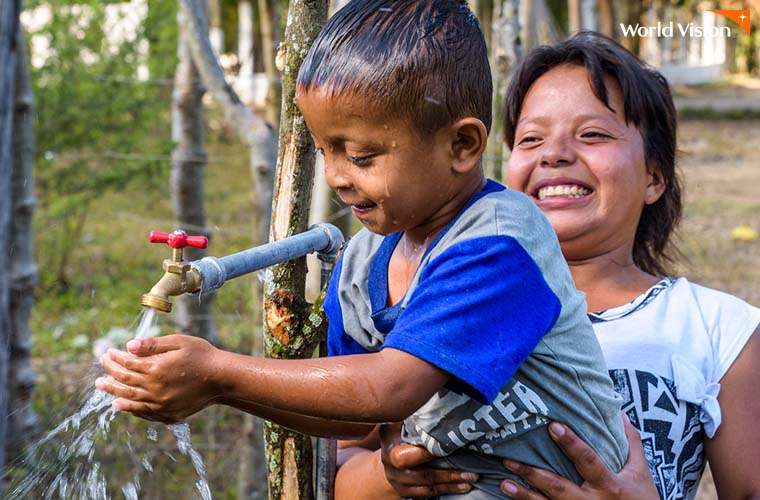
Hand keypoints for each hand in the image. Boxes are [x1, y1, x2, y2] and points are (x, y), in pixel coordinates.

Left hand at [95, 335, 220, 422]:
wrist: (221, 378)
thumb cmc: (202, 355)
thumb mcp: (179, 342)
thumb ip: (152, 345)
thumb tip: (128, 346)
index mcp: (156, 369)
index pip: (127, 363)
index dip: (115, 357)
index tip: (108, 352)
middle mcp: (155, 388)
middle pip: (125, 381)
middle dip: (110, 373)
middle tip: (100, 368)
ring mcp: (160, 403)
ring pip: (129, 398)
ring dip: (113, 391)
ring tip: (102, 386)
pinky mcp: (168, 413)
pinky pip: (143, 412)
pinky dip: (129, 408)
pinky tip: (121, 404)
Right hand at [379, 422, 477, 498]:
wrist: (388, 460)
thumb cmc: (398, 435)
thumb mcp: (397, 421)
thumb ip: (408, 413)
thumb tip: (426, 396)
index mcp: (391, 443)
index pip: (409, 450)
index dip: (428, 452)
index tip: (449, 447)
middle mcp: (392, 465)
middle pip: (422, 473)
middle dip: (447, 474)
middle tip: (471, 473)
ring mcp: (399, 482)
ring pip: (428, 486)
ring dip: (451, 484)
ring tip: (471, 479)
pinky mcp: (406, 493)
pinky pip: (428, 494)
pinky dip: (446, 491)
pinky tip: (463, 487)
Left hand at [501, 416, 657, 499]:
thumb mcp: (641, 474)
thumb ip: (631, 444)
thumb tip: (622, 415)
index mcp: (610, 485)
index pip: (588, 460)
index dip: (571, 443)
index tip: (553, 426)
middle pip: (558, 487)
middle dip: (533, 473)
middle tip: (509, 459)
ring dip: (525, 496)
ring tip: (504, 483)